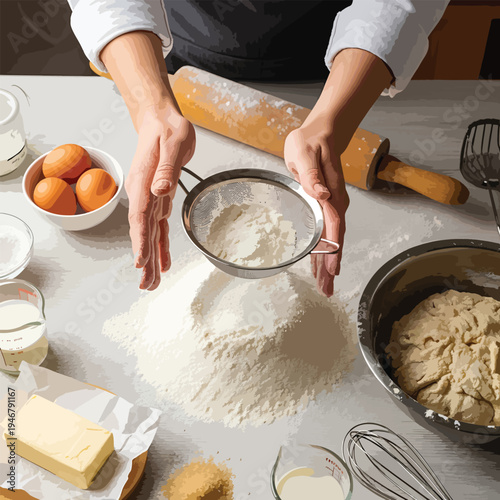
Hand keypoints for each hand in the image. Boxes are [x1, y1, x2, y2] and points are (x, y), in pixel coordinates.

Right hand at [125, 102, 195, 289]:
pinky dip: (160, 245)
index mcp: (143, 182)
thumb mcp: (173, 144)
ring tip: (151, 282)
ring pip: (150, 233)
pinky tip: (162, 262)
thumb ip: (166, 168)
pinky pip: (159, 226)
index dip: (140, 241)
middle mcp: (144, 194)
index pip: (140, 216)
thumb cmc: (167, 130)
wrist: (161, 122)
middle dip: (144, 259)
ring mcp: (150, 198)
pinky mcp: (159, 199)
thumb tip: (161, 190)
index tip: (141, 262)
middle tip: (146, 284)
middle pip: (142, 231)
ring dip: (151, 258)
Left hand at [284, 123, 348, 296]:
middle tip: (326, 289)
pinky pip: (327, 235)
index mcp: (331, 194)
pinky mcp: (326, 209)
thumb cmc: (310, 143)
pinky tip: (319, 265)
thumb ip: (312, 175)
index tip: (332, 269)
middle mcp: (335, 204)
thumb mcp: (305, 154)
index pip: (334, 227)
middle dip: (331, 266)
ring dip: (328, 263)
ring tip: (324, 285)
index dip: (333, 250)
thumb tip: (323, 195)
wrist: (320, 134)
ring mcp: (333, 208)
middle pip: (336, 241)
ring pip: (333, 241)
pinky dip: (323, 251)